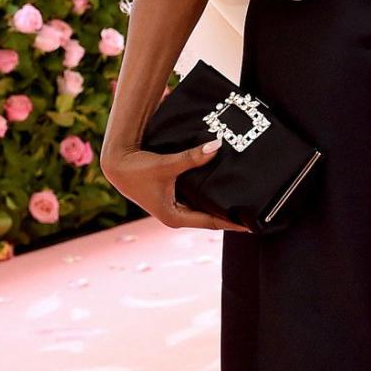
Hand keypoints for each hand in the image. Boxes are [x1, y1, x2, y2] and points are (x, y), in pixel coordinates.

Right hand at [99, 138, 247, 232]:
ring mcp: (173, 207)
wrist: (116, 163)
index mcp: (174, 217)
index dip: (232, 223)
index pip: (211, 223)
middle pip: (209, 219)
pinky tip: (223, 191)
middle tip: (253, 212)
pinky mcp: (171, 197)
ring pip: (203, 210)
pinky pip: (196, 200)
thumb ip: (192, 158)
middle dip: (229, 216)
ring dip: (219, 207)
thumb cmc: (137, 168)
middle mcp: (175, 216)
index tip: (252, 224)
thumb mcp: (167, 165)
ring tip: (242, 203)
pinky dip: (209, 197)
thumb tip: (216, 146)